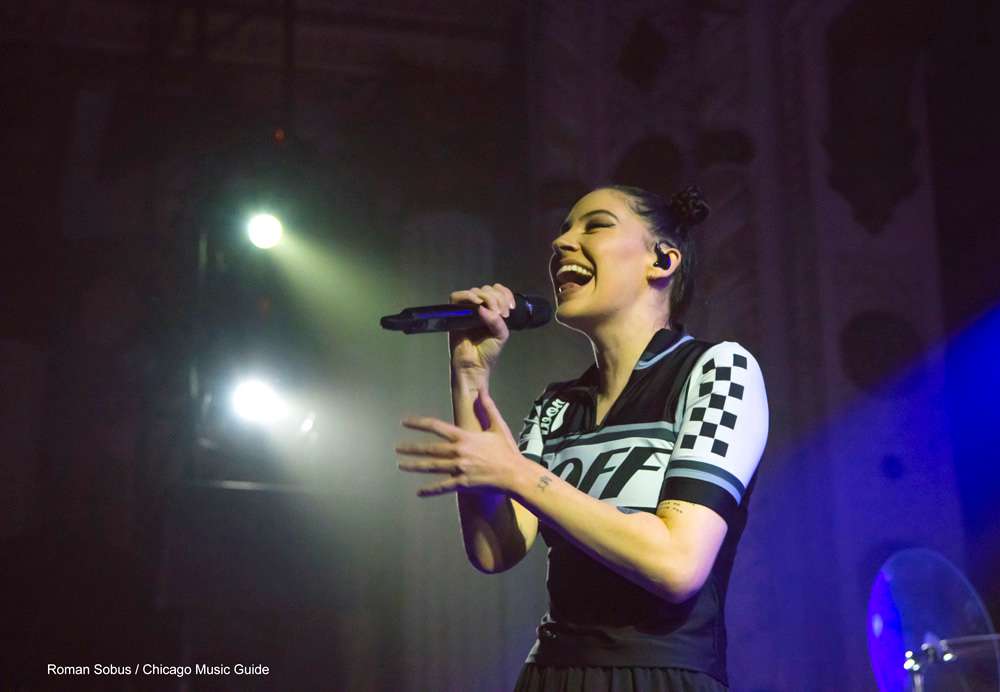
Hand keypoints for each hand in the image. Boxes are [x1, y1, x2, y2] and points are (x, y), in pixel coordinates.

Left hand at [396, 390, 528, 496]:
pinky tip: (419, 492)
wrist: (515, 473)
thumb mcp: (498, 426)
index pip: (436, 427)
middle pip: (429, 449)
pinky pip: (442, 487)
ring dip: (414, 466)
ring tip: (401, 465)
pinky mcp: (462, 483)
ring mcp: (459, 468)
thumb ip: (488, 408)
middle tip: (397, 448)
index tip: (405, 422)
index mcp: (464, 437)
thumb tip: (482, 391)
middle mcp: (458, 452)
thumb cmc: (507, 450)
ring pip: (432, 466)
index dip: (419, 423)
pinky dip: (430, 490)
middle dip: (411, 448)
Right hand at [448, 283, 516, 375]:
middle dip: (498, 299)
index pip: (497, 291)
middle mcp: (479, 307)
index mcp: (491, 310)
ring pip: (476, 291)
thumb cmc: (487, 352)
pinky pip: (458, 296)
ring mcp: (466, 309)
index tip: (510, 307)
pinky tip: (479, 304)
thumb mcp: (501, 334)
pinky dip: (469, 296)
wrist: (474, 366)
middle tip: (503, 314)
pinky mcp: (454, 312)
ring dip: (488, 298)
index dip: (505, 294)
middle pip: (488, 289)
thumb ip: (496, 320)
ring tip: (494, 313)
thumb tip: (483, 307)